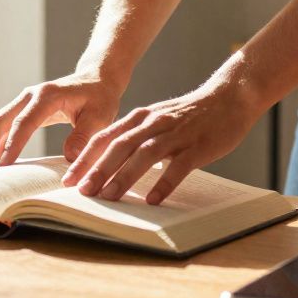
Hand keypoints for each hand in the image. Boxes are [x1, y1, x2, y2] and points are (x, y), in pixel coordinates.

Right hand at [0, 71, 123, 168]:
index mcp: (47, 96)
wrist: (97, 80)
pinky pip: (2, 121)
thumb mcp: (100, 117)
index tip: (3, 165)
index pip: (25, 123)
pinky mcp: (24, 107)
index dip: (12, 144)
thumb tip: (69, 158)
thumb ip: (84, 136)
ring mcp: (25, 100)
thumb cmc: (100, 99)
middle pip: (2, 120)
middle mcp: (31, 95)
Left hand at [61, 78, 263, 204]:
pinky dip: (164, 182)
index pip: (105, 138)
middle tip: (81, 192)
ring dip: (124, 176)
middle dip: (97, 170)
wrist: (229, 98)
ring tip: (108, 197)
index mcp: (140, 118)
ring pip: (144, 155)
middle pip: (119, 146)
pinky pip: (178, 166)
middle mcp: (153, 123)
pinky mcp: (197, 146)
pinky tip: (153, 199)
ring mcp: (176, 134)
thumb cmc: (190, 115)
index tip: (67, 180)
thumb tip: (109, 164)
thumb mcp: (157, 121)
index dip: (85, 158)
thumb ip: (135, 138)